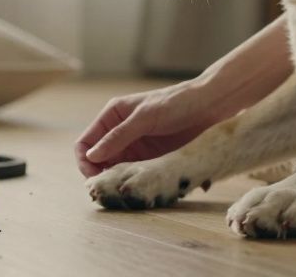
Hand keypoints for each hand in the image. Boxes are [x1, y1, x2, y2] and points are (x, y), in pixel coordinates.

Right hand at [74, 80, 229, 176]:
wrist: (211, 105)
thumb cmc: (177, 102)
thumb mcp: (145, 117)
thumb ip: (118, 136)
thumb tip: (91, 156)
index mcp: (113, 116)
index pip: (85, 143)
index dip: (85, 162)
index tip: (95, 179)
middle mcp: (121, 133)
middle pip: (99, 161)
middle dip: (102, 176)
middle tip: (112, 191)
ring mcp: (137, 147)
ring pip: (118, 171)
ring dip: (120, 182)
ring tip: (128, 192)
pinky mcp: (153, 159)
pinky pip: (137, 175)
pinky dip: (137, 183)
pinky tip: (144, 188)